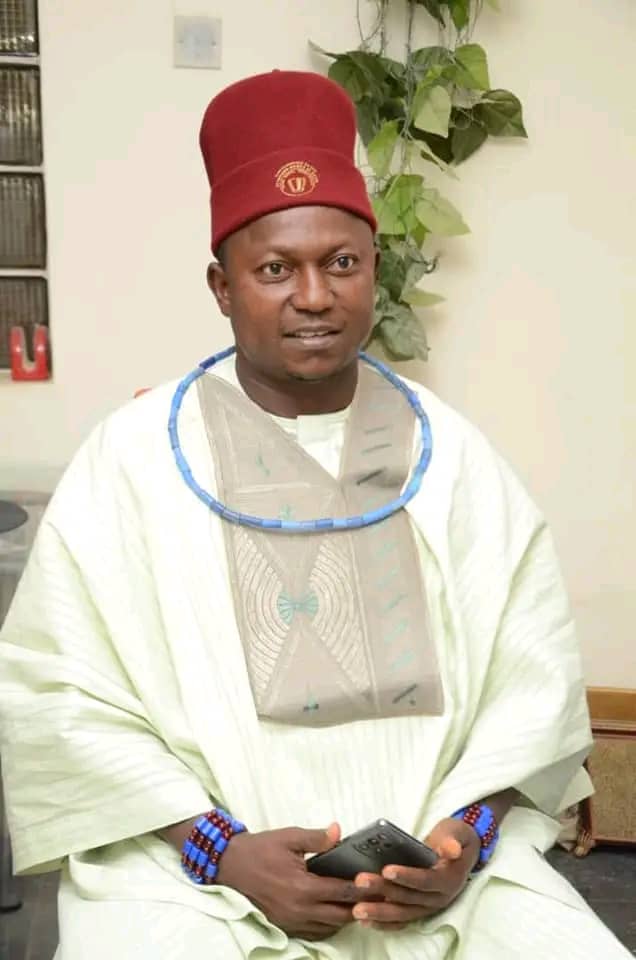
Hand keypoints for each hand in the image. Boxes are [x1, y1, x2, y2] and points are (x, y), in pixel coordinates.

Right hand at [216, 823, 362, 939]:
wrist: (230, 865)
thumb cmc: (261, 849)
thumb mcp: (289, 837)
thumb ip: (316, 838)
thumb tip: (338, 831)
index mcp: (303, 887)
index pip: (342, 892)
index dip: (363, 889)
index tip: (379, 884)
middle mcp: (299, 909)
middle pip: (340, 916)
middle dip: (360, 908)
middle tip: (376, 898)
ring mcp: (291, 921)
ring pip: (328, 927)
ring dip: (345, 918)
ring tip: (361, 906)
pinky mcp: (284, 926)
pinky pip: (313, 933)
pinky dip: (328, 926)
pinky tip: (335, 915)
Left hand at [351, 818, 479, 930]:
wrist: (459, 852)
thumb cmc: (452, 838)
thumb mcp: (455, 833)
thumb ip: (452, 840)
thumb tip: (452, 849)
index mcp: (448, 880)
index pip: (426, 880)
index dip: (407, 876)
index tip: (386, 869)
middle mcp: (437, 898)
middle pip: (408, 898)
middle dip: (383, 890)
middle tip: (360, 882)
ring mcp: (426, 907)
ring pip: (401, 913)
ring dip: (379, 912)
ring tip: (357, 909)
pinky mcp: (417, 911)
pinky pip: (399, 921)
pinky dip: (382, 923)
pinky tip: (363, 920)